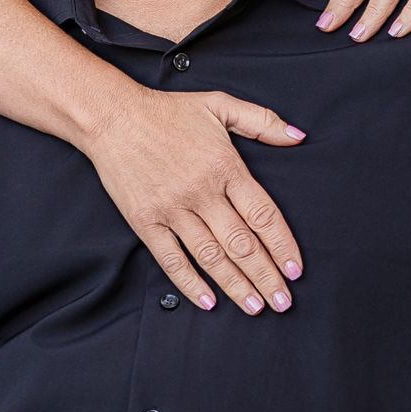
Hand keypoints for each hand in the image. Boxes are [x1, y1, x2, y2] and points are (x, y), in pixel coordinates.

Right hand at [84, 85, 306, 316]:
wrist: (112, 116)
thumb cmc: (168, 112)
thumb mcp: (220, 104)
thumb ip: (262, 121)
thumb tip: (298, 136)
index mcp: (225, 167)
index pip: (263, 215)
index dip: (282, 246)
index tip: (295, 271)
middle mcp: (201, 192)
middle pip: (241, 244)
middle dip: (265, 276)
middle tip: (282, 302)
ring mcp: (172, 209)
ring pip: (211, 256)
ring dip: (236, 285)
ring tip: (255, 307)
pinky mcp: (145, 220)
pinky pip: (171, 259)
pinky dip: (190, 283)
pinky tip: (208, 301)